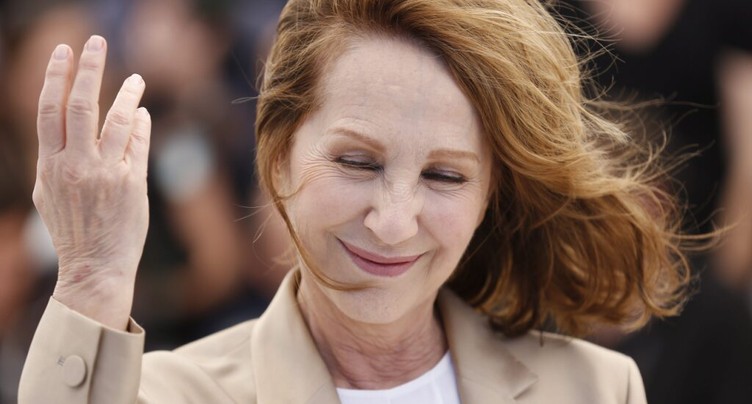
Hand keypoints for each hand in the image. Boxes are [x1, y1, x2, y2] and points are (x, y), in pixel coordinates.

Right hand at [33, 35, 150, 329]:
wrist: (94, 267)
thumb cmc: (72, 230)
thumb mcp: (50, 193)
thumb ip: (57, 158)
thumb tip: (70, 126)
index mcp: (50, 166)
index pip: (50, 110)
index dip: (57, 77)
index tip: (65, 52)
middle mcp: (76, 166)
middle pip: (82, 105)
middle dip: (89, 69)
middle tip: (97, 42)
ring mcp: (106, 173)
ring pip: (118, 120)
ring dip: (128, 94)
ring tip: (137, 79)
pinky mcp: (133, 183)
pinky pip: (138, 143)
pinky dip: (141, 124)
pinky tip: (143, 113)